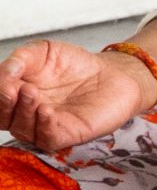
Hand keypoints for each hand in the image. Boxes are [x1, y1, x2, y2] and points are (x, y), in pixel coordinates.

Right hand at [0, 40, 152, 150]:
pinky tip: (46, 110)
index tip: (4, 79)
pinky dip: (43, 125)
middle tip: (13, 88)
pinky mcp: (67, 135)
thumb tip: (6, 71)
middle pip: (2, 118)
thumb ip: (22, 58)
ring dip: (23, 112)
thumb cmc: (75, 64)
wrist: (112, 73)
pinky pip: (48, 138)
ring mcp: (45, 127)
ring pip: (22, 130)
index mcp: (15, 95)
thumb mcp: (44, 51)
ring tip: (31, 92)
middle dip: (3, 104)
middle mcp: (26, 114)